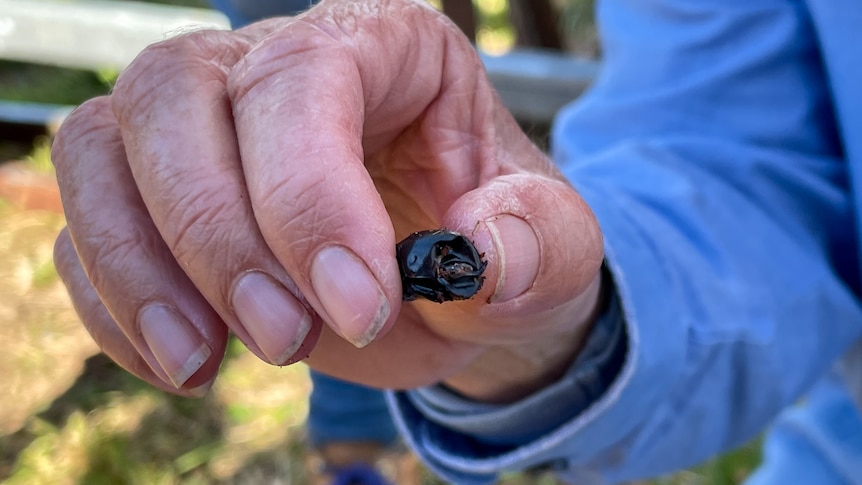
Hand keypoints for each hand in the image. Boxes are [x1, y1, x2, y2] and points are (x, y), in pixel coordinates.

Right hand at [52, 0, 603, 401]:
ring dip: (137, 267)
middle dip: (218, 235)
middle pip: (176, 95)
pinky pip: (84, 226)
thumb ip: (538, 245)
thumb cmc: (499, 248)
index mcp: (384, 48)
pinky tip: (184, 362)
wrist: (451, 289)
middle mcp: (272, 66)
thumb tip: (479, 253)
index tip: (356, 308)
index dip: (309, 193)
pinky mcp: (156, 195)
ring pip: (100, 146)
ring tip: (205, 364)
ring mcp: (201, 126)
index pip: (305, 76)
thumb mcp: (552, 250)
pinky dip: (114, 302)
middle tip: (286, 341)